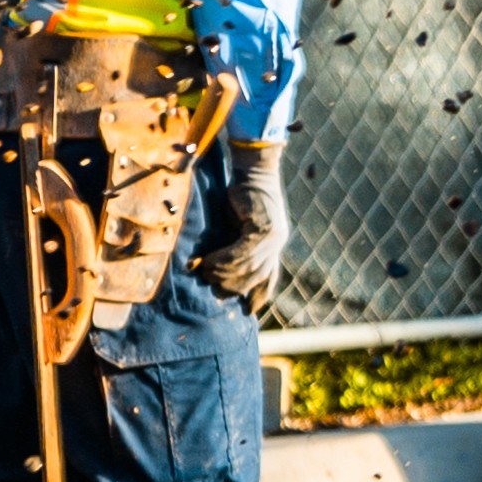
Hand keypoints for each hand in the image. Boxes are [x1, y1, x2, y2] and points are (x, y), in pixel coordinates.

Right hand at [200, 140, 287, 311]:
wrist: (251, 170)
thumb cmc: (240, 195)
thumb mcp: (238, 225)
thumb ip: (233, 246)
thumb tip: (211, 268)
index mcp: (274, 246)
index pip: (269, 277)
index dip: (260, 295)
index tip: (249, 311)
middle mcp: (277, 244)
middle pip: (257, 277)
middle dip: (234, 286)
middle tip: (213, 289)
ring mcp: (274, 238)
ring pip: (247, 266)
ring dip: (223, 272)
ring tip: (205, 273)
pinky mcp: (264, 228)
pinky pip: (242, 252)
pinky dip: (224, 259)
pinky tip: (208, 262)